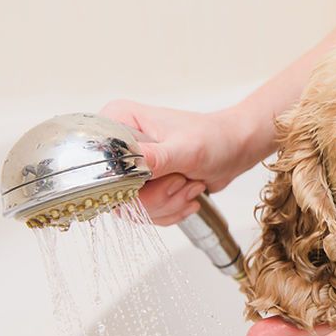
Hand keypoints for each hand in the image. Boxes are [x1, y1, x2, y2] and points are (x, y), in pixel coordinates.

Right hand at [99, 100, 256, 224]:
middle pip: (115, 191)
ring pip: (132, 208)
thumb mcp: (186, 148)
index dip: (124, 179)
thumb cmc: (215, 138)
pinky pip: (146, 214)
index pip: (99, 160)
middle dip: (155, 197)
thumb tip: (129, 164)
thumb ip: (156, 158)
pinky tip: (188, 194)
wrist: (236, 149)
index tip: (154, 178)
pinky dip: (171, 211)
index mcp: (120, 121)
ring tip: (189, 184)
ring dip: (168, 205)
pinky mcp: (143, 186)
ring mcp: (130, 168)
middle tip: (181, 181)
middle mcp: (119, 145)